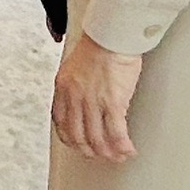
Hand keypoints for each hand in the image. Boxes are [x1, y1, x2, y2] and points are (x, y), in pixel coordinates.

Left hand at [51, 35, 141, 162]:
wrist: (112, 34)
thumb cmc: (99, 43)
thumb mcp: (74, 65)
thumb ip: (75, 84)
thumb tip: (83, 98)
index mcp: (63, 87)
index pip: (61, 122)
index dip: (71, 138)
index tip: (79, 144)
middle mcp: (75, 97)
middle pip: (78, 136)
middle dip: (90, 150)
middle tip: (100, 154)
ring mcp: (92, 102)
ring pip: (97, 139)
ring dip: (108, 152)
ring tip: (117, 155)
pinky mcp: (113, 103)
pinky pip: (116, 133)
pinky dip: (123, 146)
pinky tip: (128, 149)